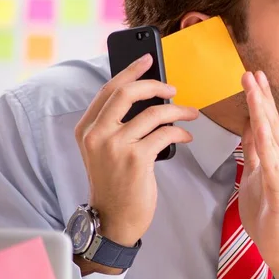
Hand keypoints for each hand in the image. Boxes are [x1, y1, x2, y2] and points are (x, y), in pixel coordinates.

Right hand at [74, 53, 198, 250]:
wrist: (113, 219)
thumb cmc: (115, 183)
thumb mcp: (105, 150)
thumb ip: (116, 124)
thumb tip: (147, 96)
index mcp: (86, 129)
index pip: (108, 90)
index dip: (130, 71)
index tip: (148, 59)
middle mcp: (96, 135)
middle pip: (127, 93)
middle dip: (154, 84)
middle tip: (173, 89)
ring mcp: (115, 147)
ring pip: (153, 114)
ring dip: (178, 111)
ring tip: (191, 114)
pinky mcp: (136, 159)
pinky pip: (165, 133)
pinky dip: (181, 131)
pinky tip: (187, 135)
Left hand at [239, 71, 278, 278]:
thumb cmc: (268, 213)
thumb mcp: (254, 175)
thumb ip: (253, 151)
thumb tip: (249, 128)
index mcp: (275, 155)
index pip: (266, 121)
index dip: (259, 98)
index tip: (252, 77)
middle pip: (270, 121)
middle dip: (260, 95)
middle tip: (252, 71)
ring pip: (271, 135)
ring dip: (262, 109)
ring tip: (254, 87)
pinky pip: (271, 160)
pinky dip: (265, 140)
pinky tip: (260, 124)